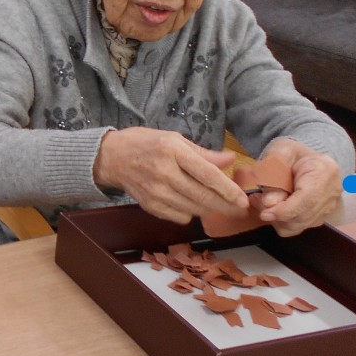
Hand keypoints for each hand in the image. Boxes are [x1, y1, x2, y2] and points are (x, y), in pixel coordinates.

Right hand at [93, 127, 247, 224]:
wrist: (112, 157)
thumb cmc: (146, 143)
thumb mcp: (174, 139)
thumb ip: (203, 153)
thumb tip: (231, 160)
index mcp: (173, 150)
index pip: (207, 175)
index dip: (228, 189)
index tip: (243, 199)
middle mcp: (164, 172)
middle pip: (203, 196)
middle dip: (226, 205)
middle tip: (240, 208)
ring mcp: (156, 191)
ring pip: (194, 209)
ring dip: (209, 209)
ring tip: (216, 203)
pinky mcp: (149, 205)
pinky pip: (180, 217)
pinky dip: (190, 213)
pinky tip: (190, 203)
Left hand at [255, 138, 341, 235]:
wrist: (304, 157)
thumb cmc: (290, 152)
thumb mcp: (278, 153)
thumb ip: (273, 174)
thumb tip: (270, 203)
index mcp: (326, 171)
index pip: (308, 199)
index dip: (285, 210)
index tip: (264, 213)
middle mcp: (332, 192)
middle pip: (304, 216)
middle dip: (276, 214)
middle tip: (256, 200)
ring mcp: (328, 206)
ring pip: (299, 225)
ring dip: (277, 219)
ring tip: (261, 202)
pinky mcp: (320, 216)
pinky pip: (298, 226)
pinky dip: (281, 221)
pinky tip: (272, 207)